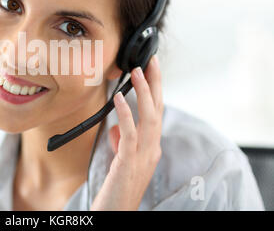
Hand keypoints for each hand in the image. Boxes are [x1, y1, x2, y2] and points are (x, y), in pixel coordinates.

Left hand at [91, 55, 163, 210]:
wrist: (116, 213)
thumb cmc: (118, 188)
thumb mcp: (122, 161)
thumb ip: (123, 142)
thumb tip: (117, 126)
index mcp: (151, 148)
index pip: (156, 113)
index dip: (156, 90)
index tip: (152, 69)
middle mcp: (151, 150)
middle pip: (157, 110)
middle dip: (156, 84)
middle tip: (151, 60)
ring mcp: (143, 157)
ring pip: (148, 119)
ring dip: (143, 93)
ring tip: (136, 72)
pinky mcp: (129, 163)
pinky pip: (130, 134)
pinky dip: (125, 114)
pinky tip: (118, 98)